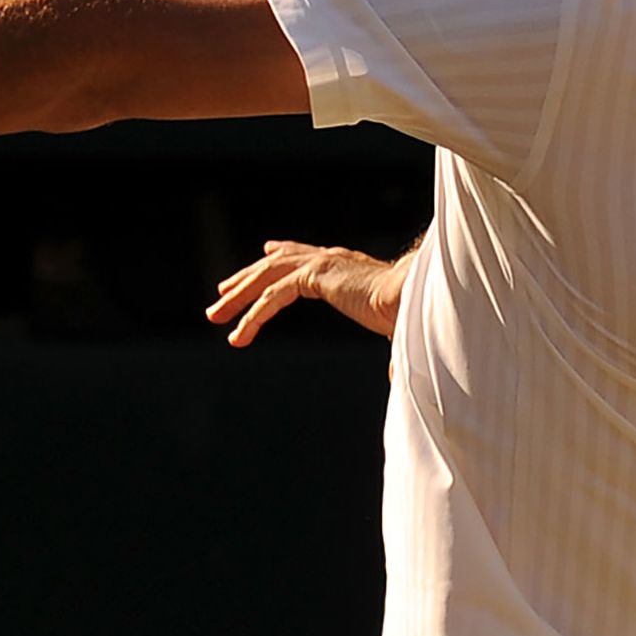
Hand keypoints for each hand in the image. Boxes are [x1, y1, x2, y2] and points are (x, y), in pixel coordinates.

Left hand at [204, 240, 406, 347]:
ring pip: (266, 278)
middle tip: (221, 294)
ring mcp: (321, 263)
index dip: (283, 254)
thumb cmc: (415, 314)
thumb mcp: (392, 331)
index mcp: (345, 266)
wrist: (420, 296)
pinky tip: (238, 336)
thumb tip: (397, 383)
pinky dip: (253, 316)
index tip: (266, 253)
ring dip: (238, 297)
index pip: (304, 255)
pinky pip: (272, 296)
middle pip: (276, 264)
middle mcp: (330, 259)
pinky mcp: (315, 275)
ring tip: (215, 316)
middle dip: (246, 278)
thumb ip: (389, 354)